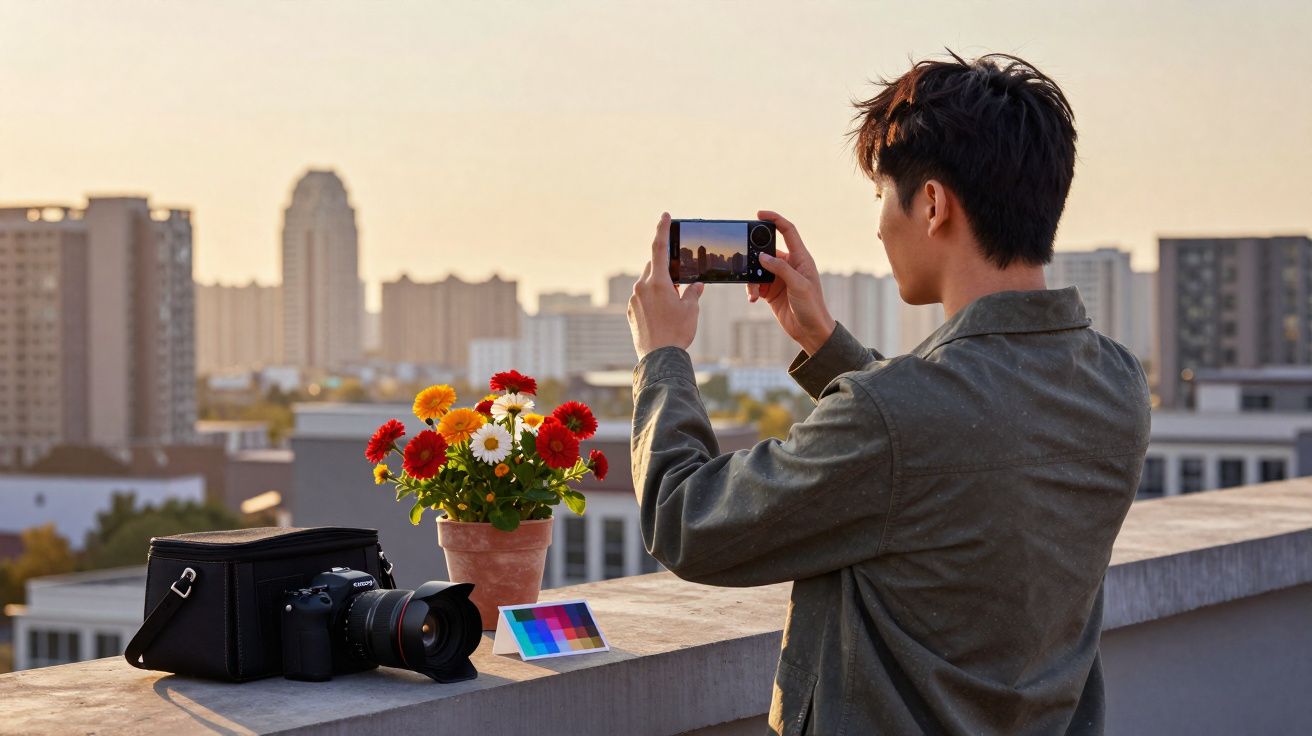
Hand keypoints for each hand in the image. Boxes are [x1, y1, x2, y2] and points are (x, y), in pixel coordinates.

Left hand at [628, 212, 704, 360]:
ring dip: (659, 285)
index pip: (659, 248)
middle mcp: (641, 287)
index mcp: (657, 282)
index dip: (663, 229)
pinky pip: (641, 297)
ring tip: (672, 302)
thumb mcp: (691, 310)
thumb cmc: (677, 332)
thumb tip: (696, 285)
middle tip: (678, 279)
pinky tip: (662, 313)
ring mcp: (634, 300)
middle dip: (665, 268)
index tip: (665, 216)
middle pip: (653, 267)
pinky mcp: (631, 312)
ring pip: (647, 283)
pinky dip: (652, 299)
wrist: (659, 357)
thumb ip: (693, 292)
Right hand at [747, 211, 835, 354]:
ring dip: (752, 279)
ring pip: (758, 269)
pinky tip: (753, 298)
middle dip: (754, 256)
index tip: (759, 214)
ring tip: (754, 292)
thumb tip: (762, 256)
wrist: (810, 331)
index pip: (787, 231)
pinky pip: (755, 284)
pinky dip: (751, 289)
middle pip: (767, 251)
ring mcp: (779, 278)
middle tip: (746, 261)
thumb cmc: (812, 306)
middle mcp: (789, 265)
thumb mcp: (798, 285)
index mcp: (801, 258)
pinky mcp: (771, 291)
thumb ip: (780, 268)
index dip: (775, 220)